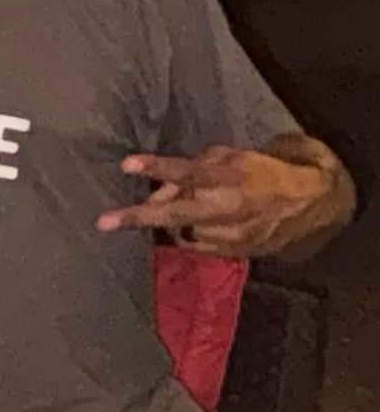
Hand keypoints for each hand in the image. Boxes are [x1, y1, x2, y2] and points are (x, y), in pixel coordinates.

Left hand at [100, 144, 338, 256]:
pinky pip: (195, 246)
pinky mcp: (233, 253)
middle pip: (175, 214)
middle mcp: (226, 207)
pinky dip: (188, 235)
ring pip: (180, 231)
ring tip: (180, 210)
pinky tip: (195, 226)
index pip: (185, 170)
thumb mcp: (228, 158)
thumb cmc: (258, 172)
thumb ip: (191, 169)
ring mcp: (229, 234)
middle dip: (138, 217)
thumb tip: (158, 188)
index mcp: (226, 177)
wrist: (308, 203)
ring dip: (170, 222)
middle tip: (103, 223)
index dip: (156, 167)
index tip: (126, 164)